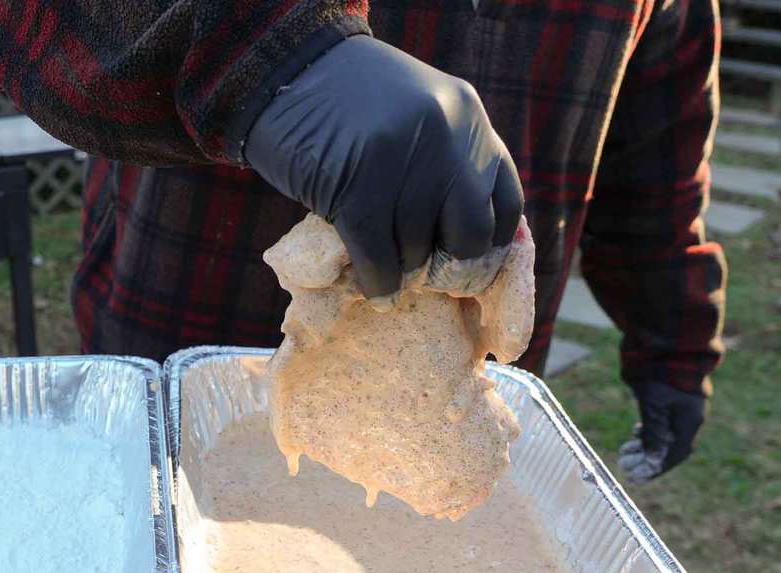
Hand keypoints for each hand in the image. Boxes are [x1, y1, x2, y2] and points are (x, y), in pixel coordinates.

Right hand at [243, 35, 522, 298]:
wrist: (282, 71)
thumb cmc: (345, 102)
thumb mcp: (416, 113)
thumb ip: (444, 158)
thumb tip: (458, 234)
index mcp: (468, 115)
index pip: (505, 200)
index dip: (488, 240)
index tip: (464, 256)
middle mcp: (446, 135)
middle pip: (470, 231)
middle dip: (448, 262)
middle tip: (425, 270)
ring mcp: (403, 160)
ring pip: (418, 249)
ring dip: (401, 269)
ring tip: (386, 269)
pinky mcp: (358, 186)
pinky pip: (379, 256)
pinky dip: (377, 281)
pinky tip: (372, 286)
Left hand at [617, 382, 705, 484]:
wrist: (664, 342)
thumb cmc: (660, 375)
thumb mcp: (654, 406)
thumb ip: (654, 433)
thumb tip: (654, 460)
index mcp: (689, 421)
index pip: (674, 454)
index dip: (655, 468)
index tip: (636, 479)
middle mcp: (687, 416)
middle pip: (668, 446)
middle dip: (645, 458)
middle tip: (623, 465)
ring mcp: (679, 406)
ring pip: (663, 433)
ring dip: (644, 445)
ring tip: (624, 452)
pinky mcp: (669, 397)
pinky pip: (661, 421)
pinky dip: (648, 430)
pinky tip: (636, 433)